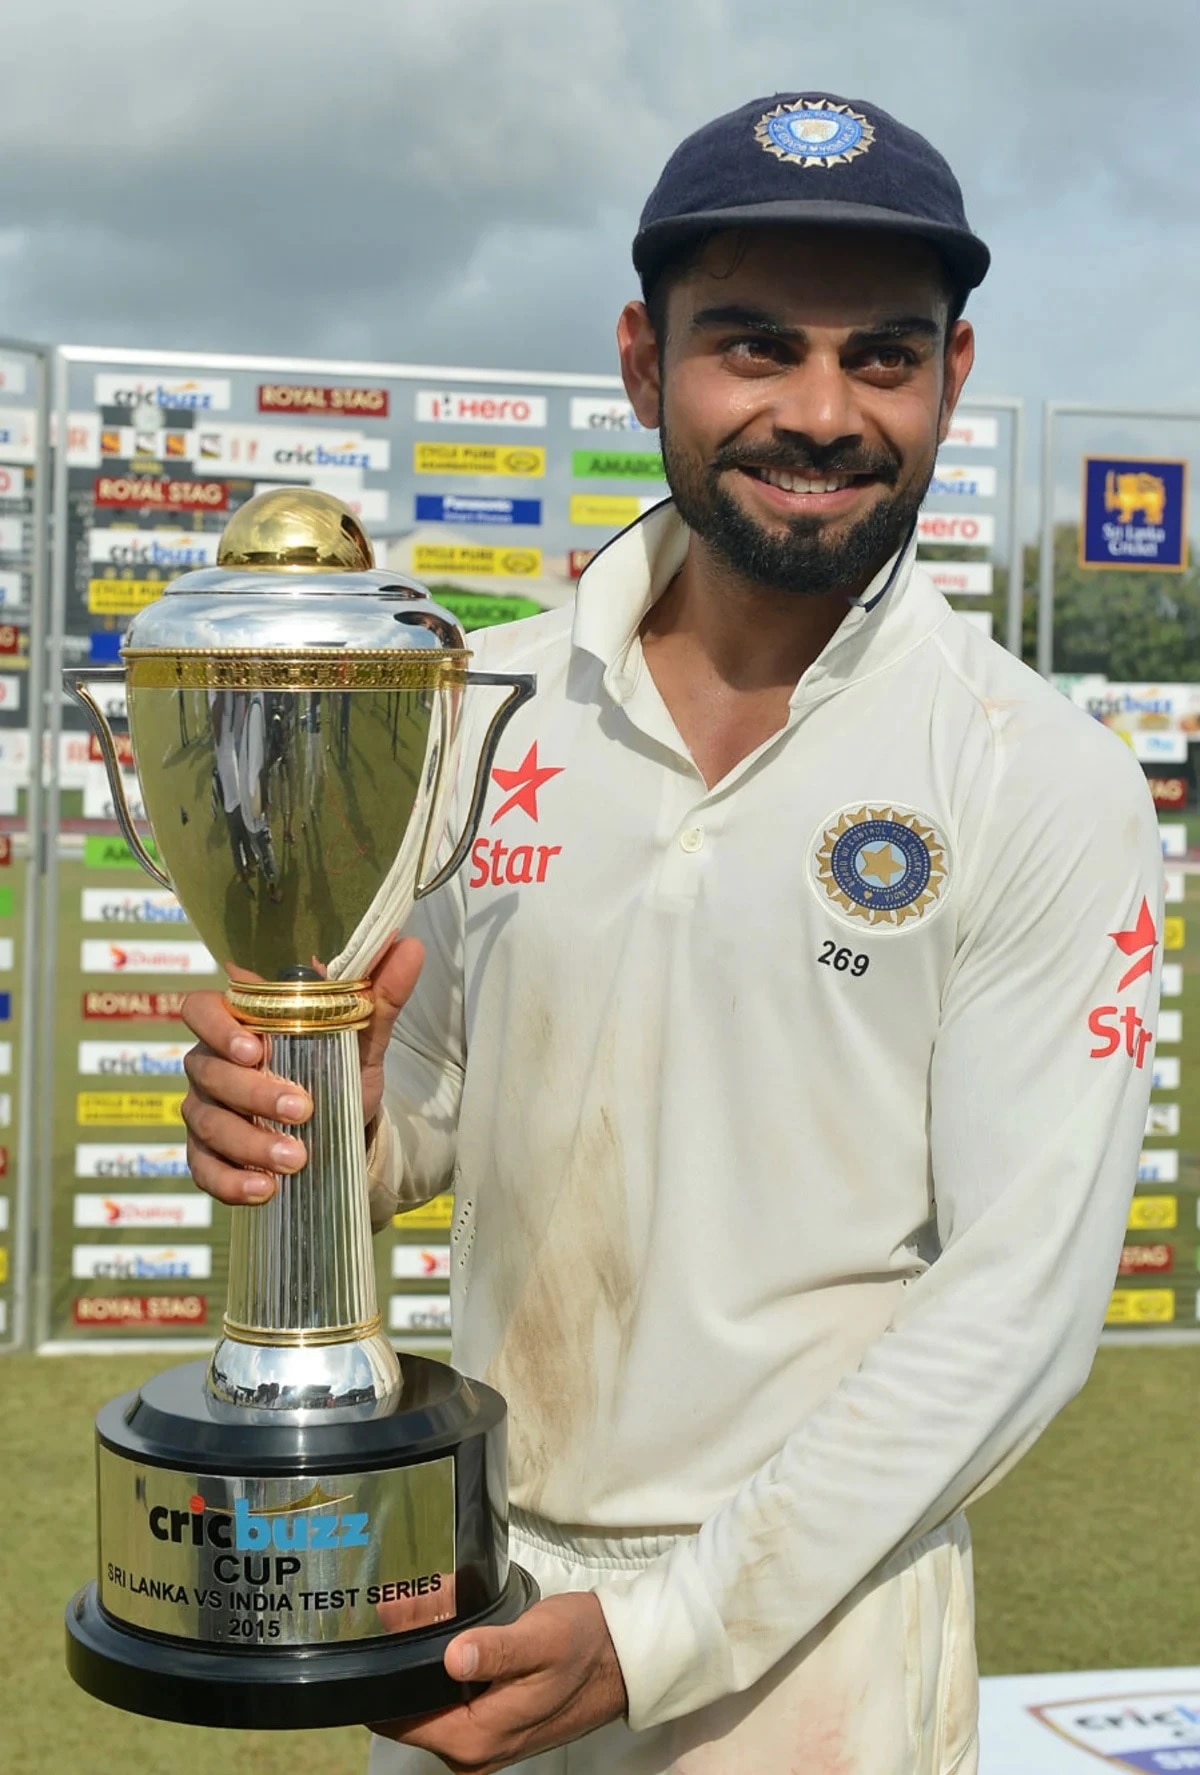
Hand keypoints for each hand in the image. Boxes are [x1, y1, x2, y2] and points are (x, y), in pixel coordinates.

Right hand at [179, 938, 424, 1203]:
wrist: (347, 1133)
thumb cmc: (339, 1073)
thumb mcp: (363, 1039)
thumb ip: (380, 995)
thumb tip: (409, 945)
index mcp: (238, 1025)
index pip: (201, 1008)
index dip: (218, 1026)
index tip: (256, 1048)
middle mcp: (211, 1065)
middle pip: (207, 1070)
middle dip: (254, 1092)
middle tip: (302, 1109)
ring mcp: (205, 1111)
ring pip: (208, 1122)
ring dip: (251, 1141)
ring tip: (296, 1158)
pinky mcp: (207, 1156)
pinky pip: (203, 1170)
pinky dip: (232, 1182)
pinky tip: (265, 1189)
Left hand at [371, 1593, 626, 1772]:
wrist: (621, 1659)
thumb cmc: (583, 1645)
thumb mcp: (541, 1639)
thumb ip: (497, 1650)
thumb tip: (453, 1657)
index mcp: (475, 1739)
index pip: (399, 1720)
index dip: (386, 1675)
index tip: (381, 1626)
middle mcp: (472, 1753)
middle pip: (410, 1710)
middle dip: (402, 1661)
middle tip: (401, 1604)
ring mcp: (481, 1743)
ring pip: (429, 1703)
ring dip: (422, 1662)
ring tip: (420, 1608)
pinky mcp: (492, 1728)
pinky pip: (449, 1702)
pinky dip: (442, 1670)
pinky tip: (447, 1631)